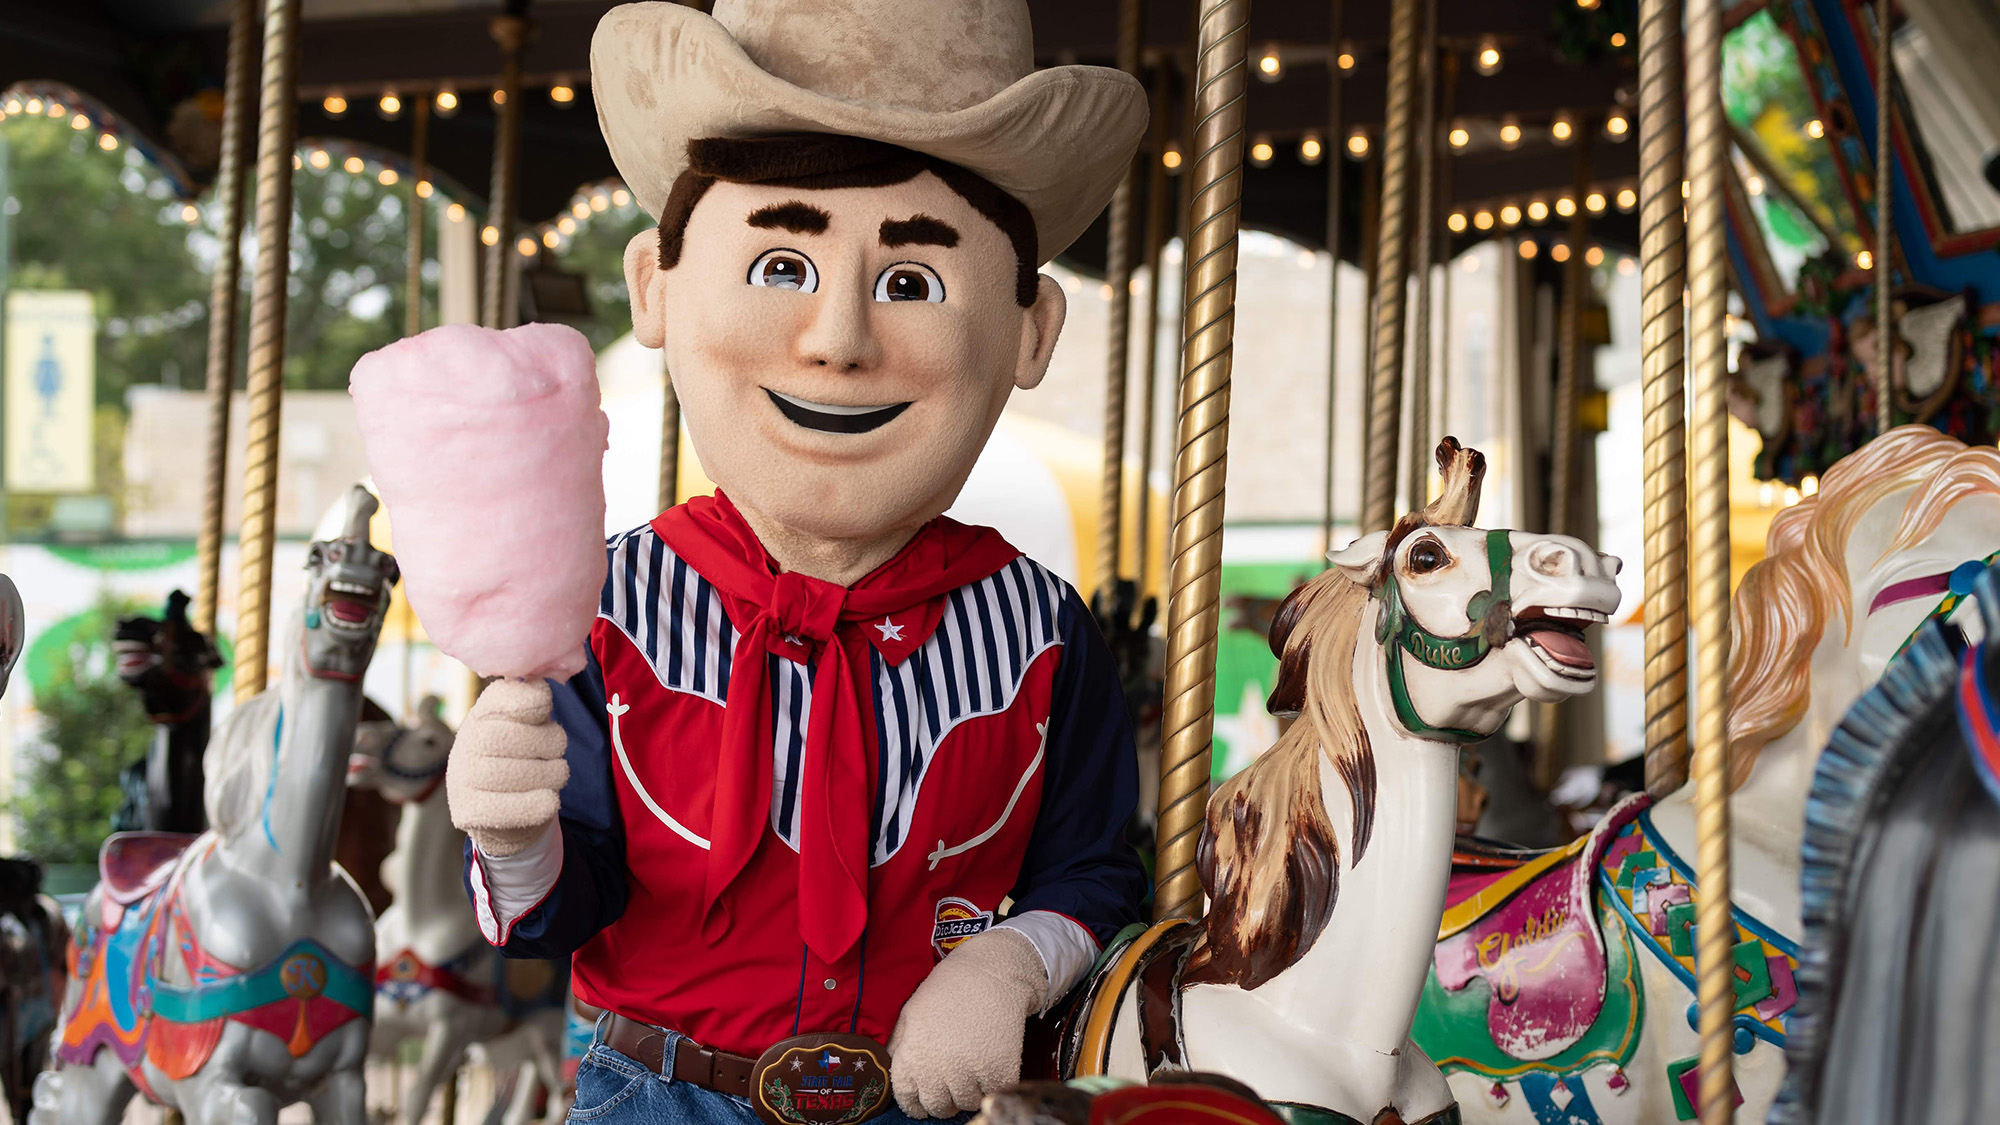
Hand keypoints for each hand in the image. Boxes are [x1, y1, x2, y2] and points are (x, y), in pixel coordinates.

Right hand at [447, 678, 567, 855]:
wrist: (502, 811)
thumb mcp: (528, 725)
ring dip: (551, 775)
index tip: (544, 706)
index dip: (528, 700)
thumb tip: (538, 684)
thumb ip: (533, 703)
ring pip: (517, 775)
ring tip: (555, 774)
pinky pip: (510, 809)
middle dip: (549, 743)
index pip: (500, 696)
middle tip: (557, 751)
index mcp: (482, 714)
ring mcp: (461, 778)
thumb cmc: (521, 757)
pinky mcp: (467, 812)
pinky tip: (549, 799)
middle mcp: (465, 743)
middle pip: (514, 737)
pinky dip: (539, 804)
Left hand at [889, 927, 1048, 1117]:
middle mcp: (938, 1072)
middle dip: (943, 1099)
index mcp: (912, 1058)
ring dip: (968, 1092)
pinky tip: (988, 1062)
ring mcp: (970, 1075)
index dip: (916, 1102)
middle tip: (951, 1083)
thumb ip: (899, 1048)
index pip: (908, 1101)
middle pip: (938, 1108)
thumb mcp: (911, 1013)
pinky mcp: (1000, 1073)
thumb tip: (891, 1074)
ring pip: (966, 1103)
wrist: (992, 972)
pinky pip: (992, 1094)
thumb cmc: (948, 989)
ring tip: (970, 1067)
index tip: (924, 1099)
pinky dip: (991, 1084)